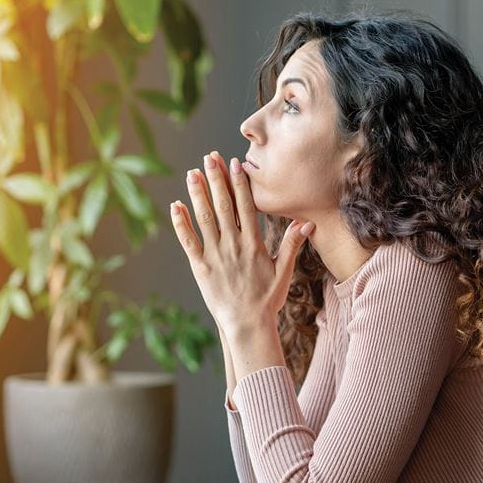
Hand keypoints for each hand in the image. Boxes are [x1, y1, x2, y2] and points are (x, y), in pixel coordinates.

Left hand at [169, 151, 314, 332]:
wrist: (247, 325)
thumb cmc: (267, 299)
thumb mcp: (284, 272)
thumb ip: (293, 244)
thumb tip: (307, 222)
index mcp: (253, 244)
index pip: (246, 207)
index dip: (240, 184)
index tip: (236, 164)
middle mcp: (233, 246)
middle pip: (223, 206)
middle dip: (216, 179)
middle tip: (209, 157)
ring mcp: (215, 256)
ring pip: (204, 219)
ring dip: (197, 194)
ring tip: (192, 173)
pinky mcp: (200, 267)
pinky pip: (188, 241)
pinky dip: (181, 223)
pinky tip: (176, 206)